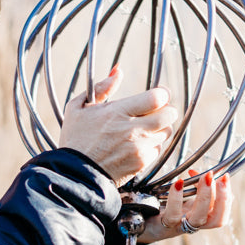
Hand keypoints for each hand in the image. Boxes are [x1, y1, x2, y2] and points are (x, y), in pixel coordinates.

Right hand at [59, 66, 177, 187]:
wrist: (74, 173)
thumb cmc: (75, 139)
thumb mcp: (78, 107)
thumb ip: (101, 88)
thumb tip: (118, 71)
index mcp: (117, 112)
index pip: (157, 98)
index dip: (161, 94)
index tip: (157, 95)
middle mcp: (132, 130)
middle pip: (169, 114)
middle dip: (165, 110)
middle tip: (155, 111)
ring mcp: (139, 148)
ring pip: (166, 132)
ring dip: (158, 128)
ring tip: (142, 129)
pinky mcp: (142, 163)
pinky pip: (158, 149)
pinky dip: (150, 145)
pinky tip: (135, 145)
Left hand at [137, 170, 232, 243]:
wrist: (136, 224)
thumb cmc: (160, 208)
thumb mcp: (181, 199)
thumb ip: (193, 189)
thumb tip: (203, 173)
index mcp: (199, 217)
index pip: (221, 213)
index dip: (227, 197)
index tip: (224, 176)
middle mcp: (191, 225)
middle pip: (216, 220)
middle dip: (222, 198)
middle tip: (218, 177)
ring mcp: (178, 227)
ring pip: (198, 219)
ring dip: (204, 197)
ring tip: (203, 177)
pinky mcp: (162, 226)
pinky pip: (172, 215)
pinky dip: (177, 199)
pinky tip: (178, 183)